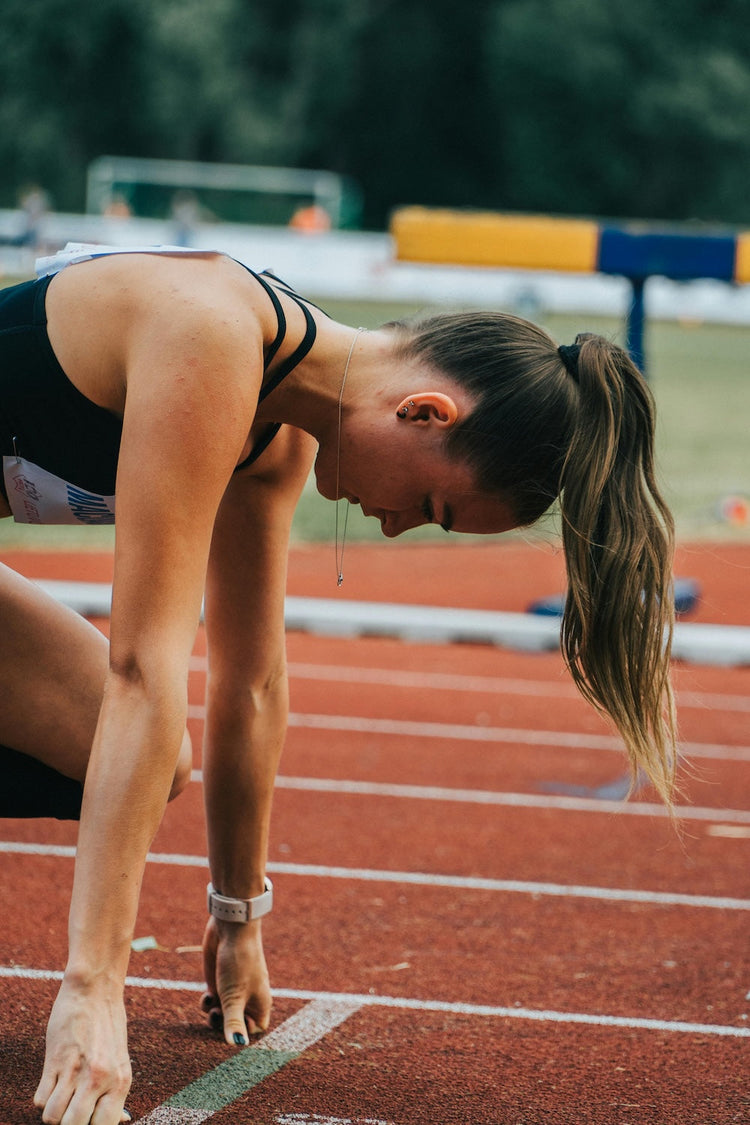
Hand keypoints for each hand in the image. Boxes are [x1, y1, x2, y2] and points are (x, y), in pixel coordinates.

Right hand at [34, 977, 131, 1123]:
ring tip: (61, 1092)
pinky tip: (52, 1079)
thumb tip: (122, 1120)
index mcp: (121, 1082)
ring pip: (52, 1117)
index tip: (82, 1118)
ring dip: (52, 1110)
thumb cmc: (107, 1026)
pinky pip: (39, 1100)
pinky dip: (42, 1096)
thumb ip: (115, 1092)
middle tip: (70, 1105)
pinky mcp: (54, 1060)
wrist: (94, 989)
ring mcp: (76, 1070)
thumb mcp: (120, 1061)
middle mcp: (101, 1079)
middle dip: (68, 1121)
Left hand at [201, 915, 271, 1043]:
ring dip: (214, 1016)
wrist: (231, 929)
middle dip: (224, 1026)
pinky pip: (212, 1002)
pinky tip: (206, 996)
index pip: (256, 1029)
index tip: (232, 1031)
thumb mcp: (234, 996)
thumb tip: (237, 1045)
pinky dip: (207, 1004)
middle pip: (236, 1024)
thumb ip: (234, 1022)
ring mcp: (232, 990)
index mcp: (259, 1003)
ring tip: (212, 1007)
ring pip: (222, 1014)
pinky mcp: (219, 982)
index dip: (245, 1034)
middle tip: (217, 1017)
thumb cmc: (240, 962)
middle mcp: (247, 998)